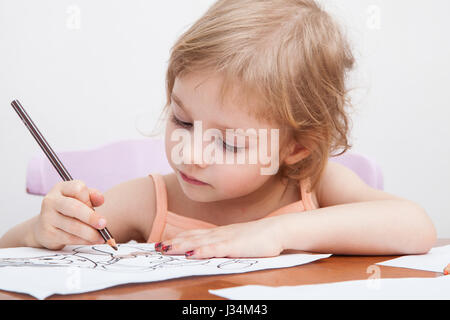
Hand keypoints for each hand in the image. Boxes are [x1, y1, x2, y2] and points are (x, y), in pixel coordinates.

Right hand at [31, 180, 106, 249]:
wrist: (46, 226)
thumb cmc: (70, 209)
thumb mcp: (80, 198)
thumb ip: (92, 196)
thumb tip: (101, 199)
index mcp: (61, 188)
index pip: (78, 189)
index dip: (89, 198)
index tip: (98, 205)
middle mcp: (51, 201)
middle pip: (74, 207)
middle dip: (91, 217)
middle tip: (103, 224)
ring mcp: (47, 217)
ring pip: (73, 226)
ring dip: (90, 233)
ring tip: (102, 237)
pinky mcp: (48, 233)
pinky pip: (69, 238)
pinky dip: (84, 240)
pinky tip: (92, 241)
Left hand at [156, 217, 283, 258]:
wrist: (276, 230)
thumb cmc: (258, 238)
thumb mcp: (238, 241)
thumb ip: (224, 245)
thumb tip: (210, 251)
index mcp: (219, 233)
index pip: (193, 235)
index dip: (177, 239)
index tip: (162, 243)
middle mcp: (219, 234)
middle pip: (191, 238)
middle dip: (172, 242)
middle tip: (154, 248)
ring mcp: (226, 239)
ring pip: (198, 242)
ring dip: (180, 245)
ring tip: (164, 249)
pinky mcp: (234, 246)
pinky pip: (215, 248)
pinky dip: (202, 250)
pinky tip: (191, 253)